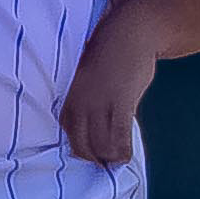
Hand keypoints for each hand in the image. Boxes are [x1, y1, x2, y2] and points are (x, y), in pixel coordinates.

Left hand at [60, 8, 158, 166]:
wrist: (130, 33)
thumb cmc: (111, 57)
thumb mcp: (88, 82)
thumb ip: (86, 104)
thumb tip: (92, 129)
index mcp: (69, 99)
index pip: (69, 138)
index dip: (82, 152)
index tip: (93, 159)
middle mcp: (79, 103)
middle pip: (82, 147)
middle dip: (95, 160)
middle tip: (106, 165)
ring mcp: (98, 104)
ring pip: (101, 146)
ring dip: (109, 158)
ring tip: (117, 160)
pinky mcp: (120, 102)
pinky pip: (119, 137)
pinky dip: (122, 151)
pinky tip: (126, 156)